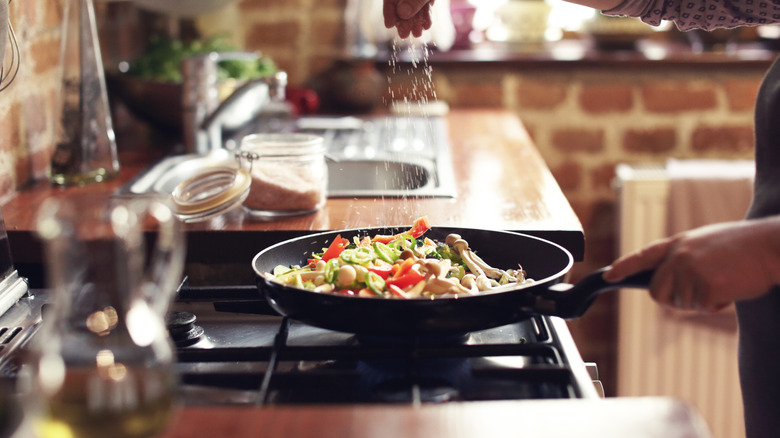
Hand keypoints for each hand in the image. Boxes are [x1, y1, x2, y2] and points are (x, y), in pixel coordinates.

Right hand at [383, 0, 434, 37]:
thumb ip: (413, 0)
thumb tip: (402, 13)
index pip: (390, 0)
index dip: (389, 13)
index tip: (389, 25)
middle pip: (400, 6)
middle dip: (403, 22)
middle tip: (404, 35)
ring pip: (414, 9)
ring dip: (415, 22)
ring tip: (417, 33)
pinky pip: (425, 7)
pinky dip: (425, 16)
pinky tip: (426, 25)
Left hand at [602, 217, 779, 311]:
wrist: (771, 246)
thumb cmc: (743, 247)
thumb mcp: (705, 244)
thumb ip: (683, 259)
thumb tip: (665, 284)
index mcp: (679, 243)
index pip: (644, 256)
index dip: (623, 267)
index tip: (608, 276)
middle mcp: (679, 256)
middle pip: (657, 293)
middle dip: (674, 299)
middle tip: (701, 290)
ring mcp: (692, 270)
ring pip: (682, 304)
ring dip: (702, 301)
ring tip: (723, 279)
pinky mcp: (707, 286)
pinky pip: (704, 308)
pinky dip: (718, 305)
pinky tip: (732, 287)